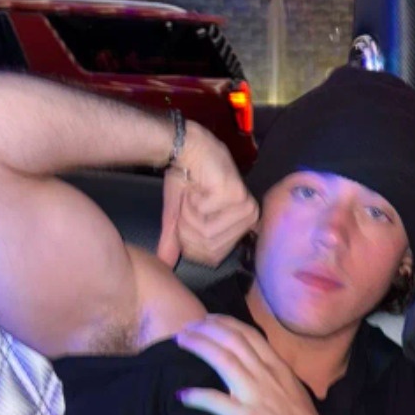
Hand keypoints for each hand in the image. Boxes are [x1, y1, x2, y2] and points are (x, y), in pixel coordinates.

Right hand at [157, 122, 259, 267]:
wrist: (187, 149)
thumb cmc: (187, 181)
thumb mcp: (180, 217)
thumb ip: (176, 242)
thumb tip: (165, 265)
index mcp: (243, 226)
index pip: (211, 258)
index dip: (190, 244)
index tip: (185, 221)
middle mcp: (249, 218)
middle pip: (207, 247)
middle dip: (187, 229)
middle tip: (188, 204)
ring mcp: (244, 207)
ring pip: (205, 232)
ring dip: (188, 214)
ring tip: (193, 195)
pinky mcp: (235, 195)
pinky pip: (203, 214)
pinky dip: (191, 200)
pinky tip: (197, 186)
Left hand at [175, 314, 343, 414]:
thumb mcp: (293, 392)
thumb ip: (275, 379)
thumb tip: (258, 373)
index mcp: (279, 367)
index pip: (249, 335)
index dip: (225, 323)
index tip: (208, 320)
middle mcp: (267, 374)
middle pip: (233, 340)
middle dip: (206, 328)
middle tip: (187, 327)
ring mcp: (256, 394)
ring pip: (223, 359)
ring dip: (199, 346)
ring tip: (180, 342)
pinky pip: (215, 401)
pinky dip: (196, 396)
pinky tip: (182, 395)